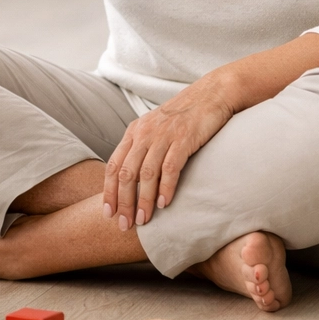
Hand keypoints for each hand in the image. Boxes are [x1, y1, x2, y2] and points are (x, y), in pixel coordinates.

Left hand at [103, 74, 236, 230]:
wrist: (211, 94)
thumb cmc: (183, 116)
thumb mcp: (155, 129)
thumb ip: (142, 149)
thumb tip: (132, 180)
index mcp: (134, 132)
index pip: (114, 166)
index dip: (109, 191)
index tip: (108, 213)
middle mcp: (144, 133)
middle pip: (127, 173)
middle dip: (123, 202)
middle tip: (124, 225)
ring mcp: (164, 135)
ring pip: (147, 173)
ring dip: (144, 200)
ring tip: (143, 220)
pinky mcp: (184, 138)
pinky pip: (170, 167)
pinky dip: (166, 188)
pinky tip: (165, 204)